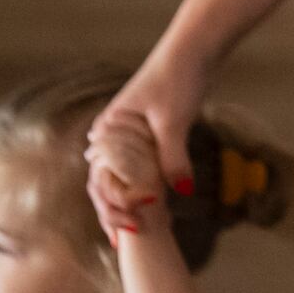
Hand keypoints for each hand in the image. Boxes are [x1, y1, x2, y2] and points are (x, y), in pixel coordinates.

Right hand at [86, 44, 207, 237]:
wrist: (192, 49)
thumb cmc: (177, 79)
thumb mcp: (174, 120)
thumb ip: (174, 157)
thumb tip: (179, 193)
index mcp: (108, 132)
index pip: (101, 181)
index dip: (111, 210)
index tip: (124, 234)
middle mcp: (111, 135)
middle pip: (106, 183)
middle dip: (114, 212)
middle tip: (125, 243)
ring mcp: (127, 135)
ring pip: (122, 177)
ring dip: (127, 202)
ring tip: (135, 232)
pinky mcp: (146, 134)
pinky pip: (139, 167)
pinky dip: (142, 186)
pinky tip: (152, 206)